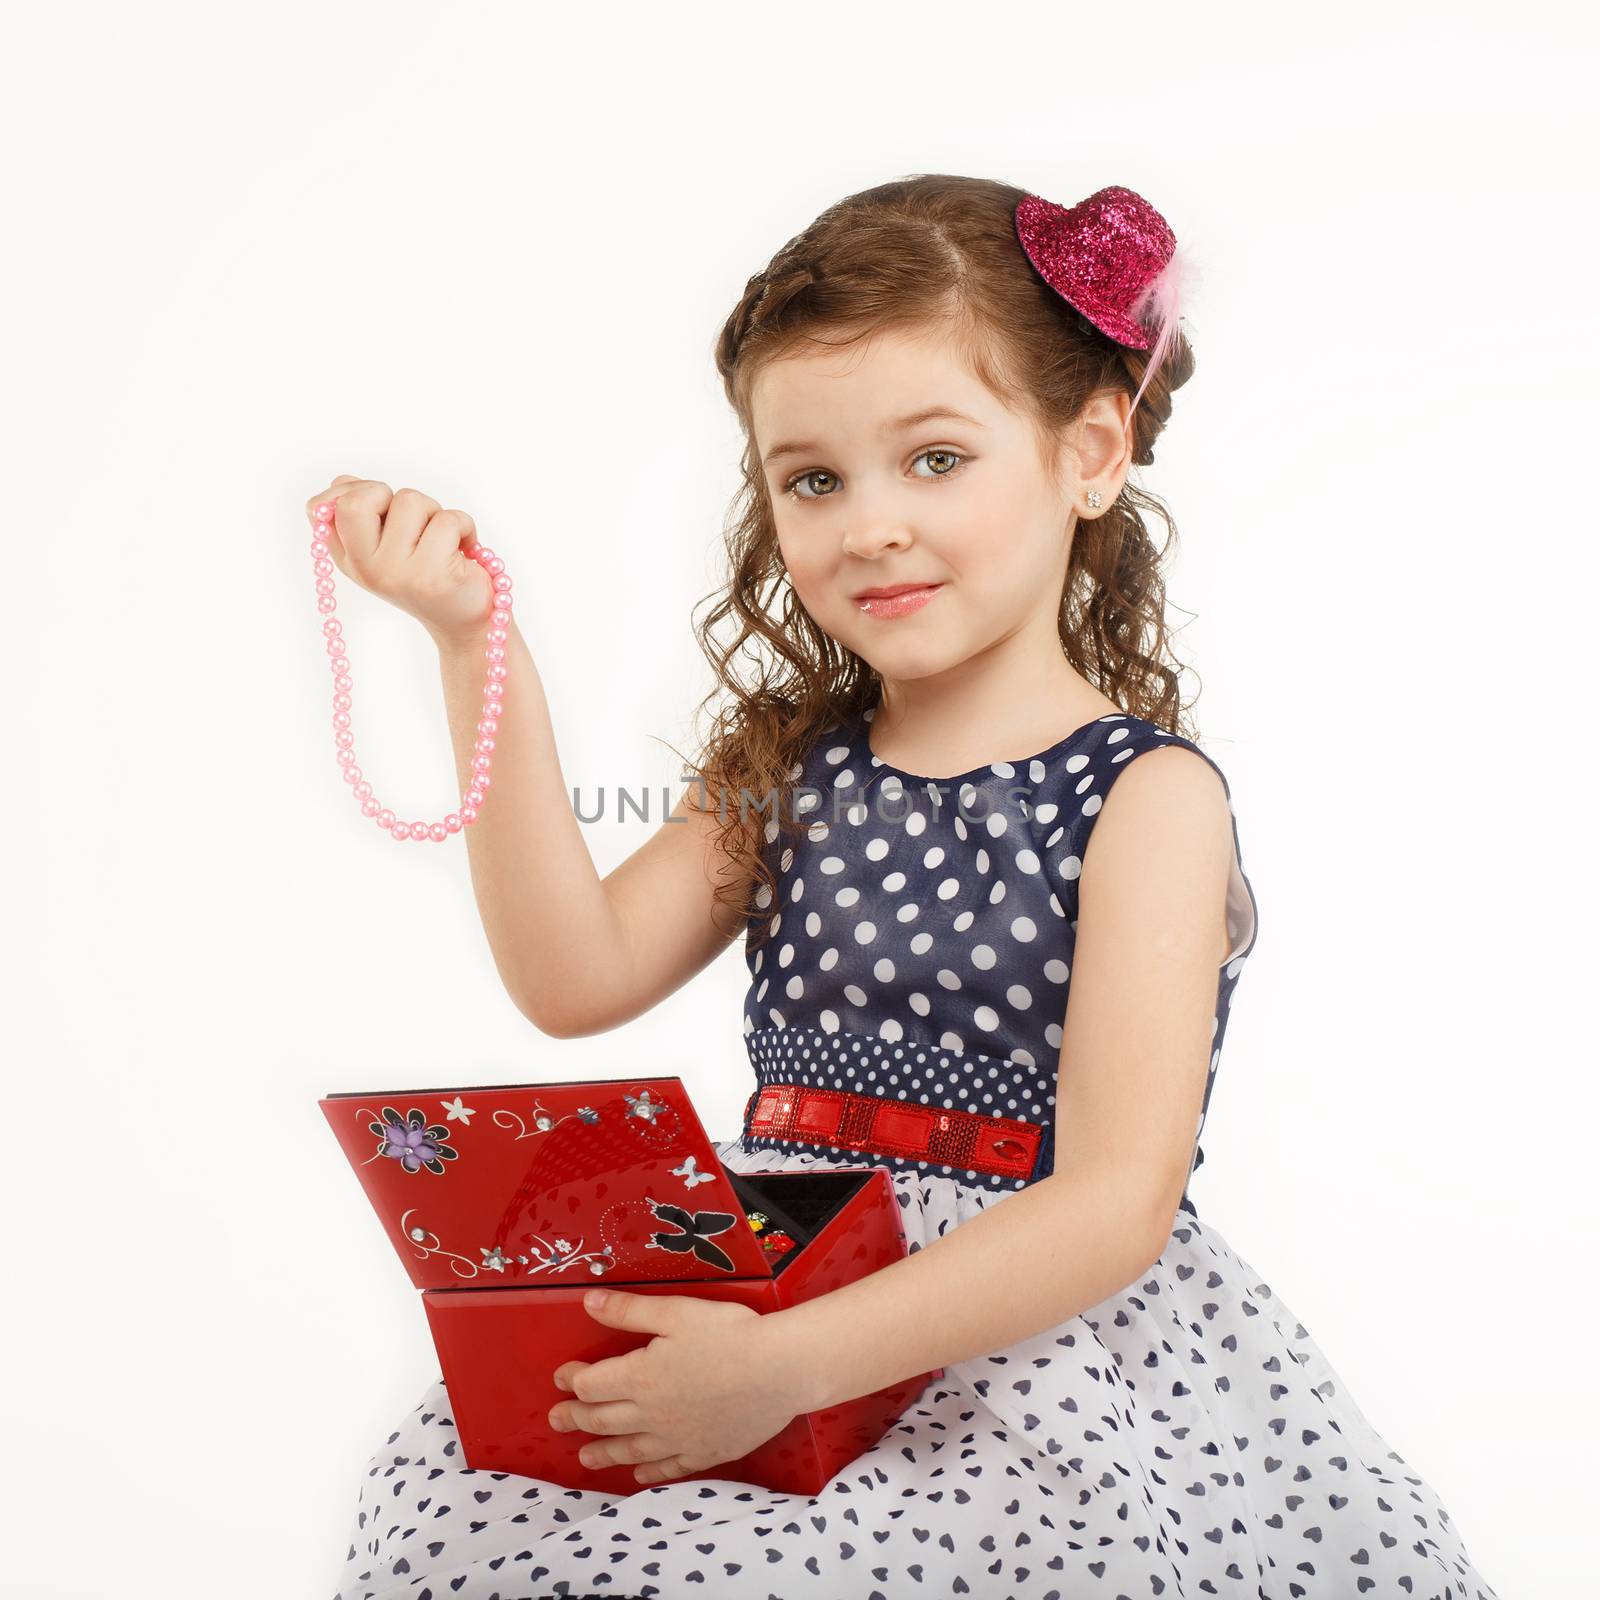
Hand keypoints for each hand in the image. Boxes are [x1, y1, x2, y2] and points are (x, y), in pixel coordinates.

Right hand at [303, 476, 496, 647]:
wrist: (465, 622)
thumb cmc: (428, 574)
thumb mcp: (386, 546)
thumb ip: (362, 514)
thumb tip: (341, 482)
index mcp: (349, 558)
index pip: (320, 509)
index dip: (350, 490)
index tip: (381, 501)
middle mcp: (365, 568)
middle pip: (356, 502)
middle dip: (387, 492)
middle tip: (409, 515)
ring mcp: (397, 574)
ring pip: (410, 502)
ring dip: (434, 510)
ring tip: (442, 538)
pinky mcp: (433, 576)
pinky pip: (447, 521)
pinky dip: (465, 526)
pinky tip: (464, 548)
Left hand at [548, 1290, 809, 1484]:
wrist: (779, 1371)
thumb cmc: (729, 1334)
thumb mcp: (675, 1311)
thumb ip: (629, 1310)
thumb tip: (588, 1302)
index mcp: (639, 1377)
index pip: (592, 1384)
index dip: (572, 1380)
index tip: (561, 1377)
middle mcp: (650, 1415)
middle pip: (602, 1421)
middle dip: (575, 1418)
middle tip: (556, 1421)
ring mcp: (677, 1439)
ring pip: (629, 1450)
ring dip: (602, 1453)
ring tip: (584, 1458)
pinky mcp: (704, 1453)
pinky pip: (668, 1469)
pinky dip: (649, 1473)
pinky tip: (640, 1474)